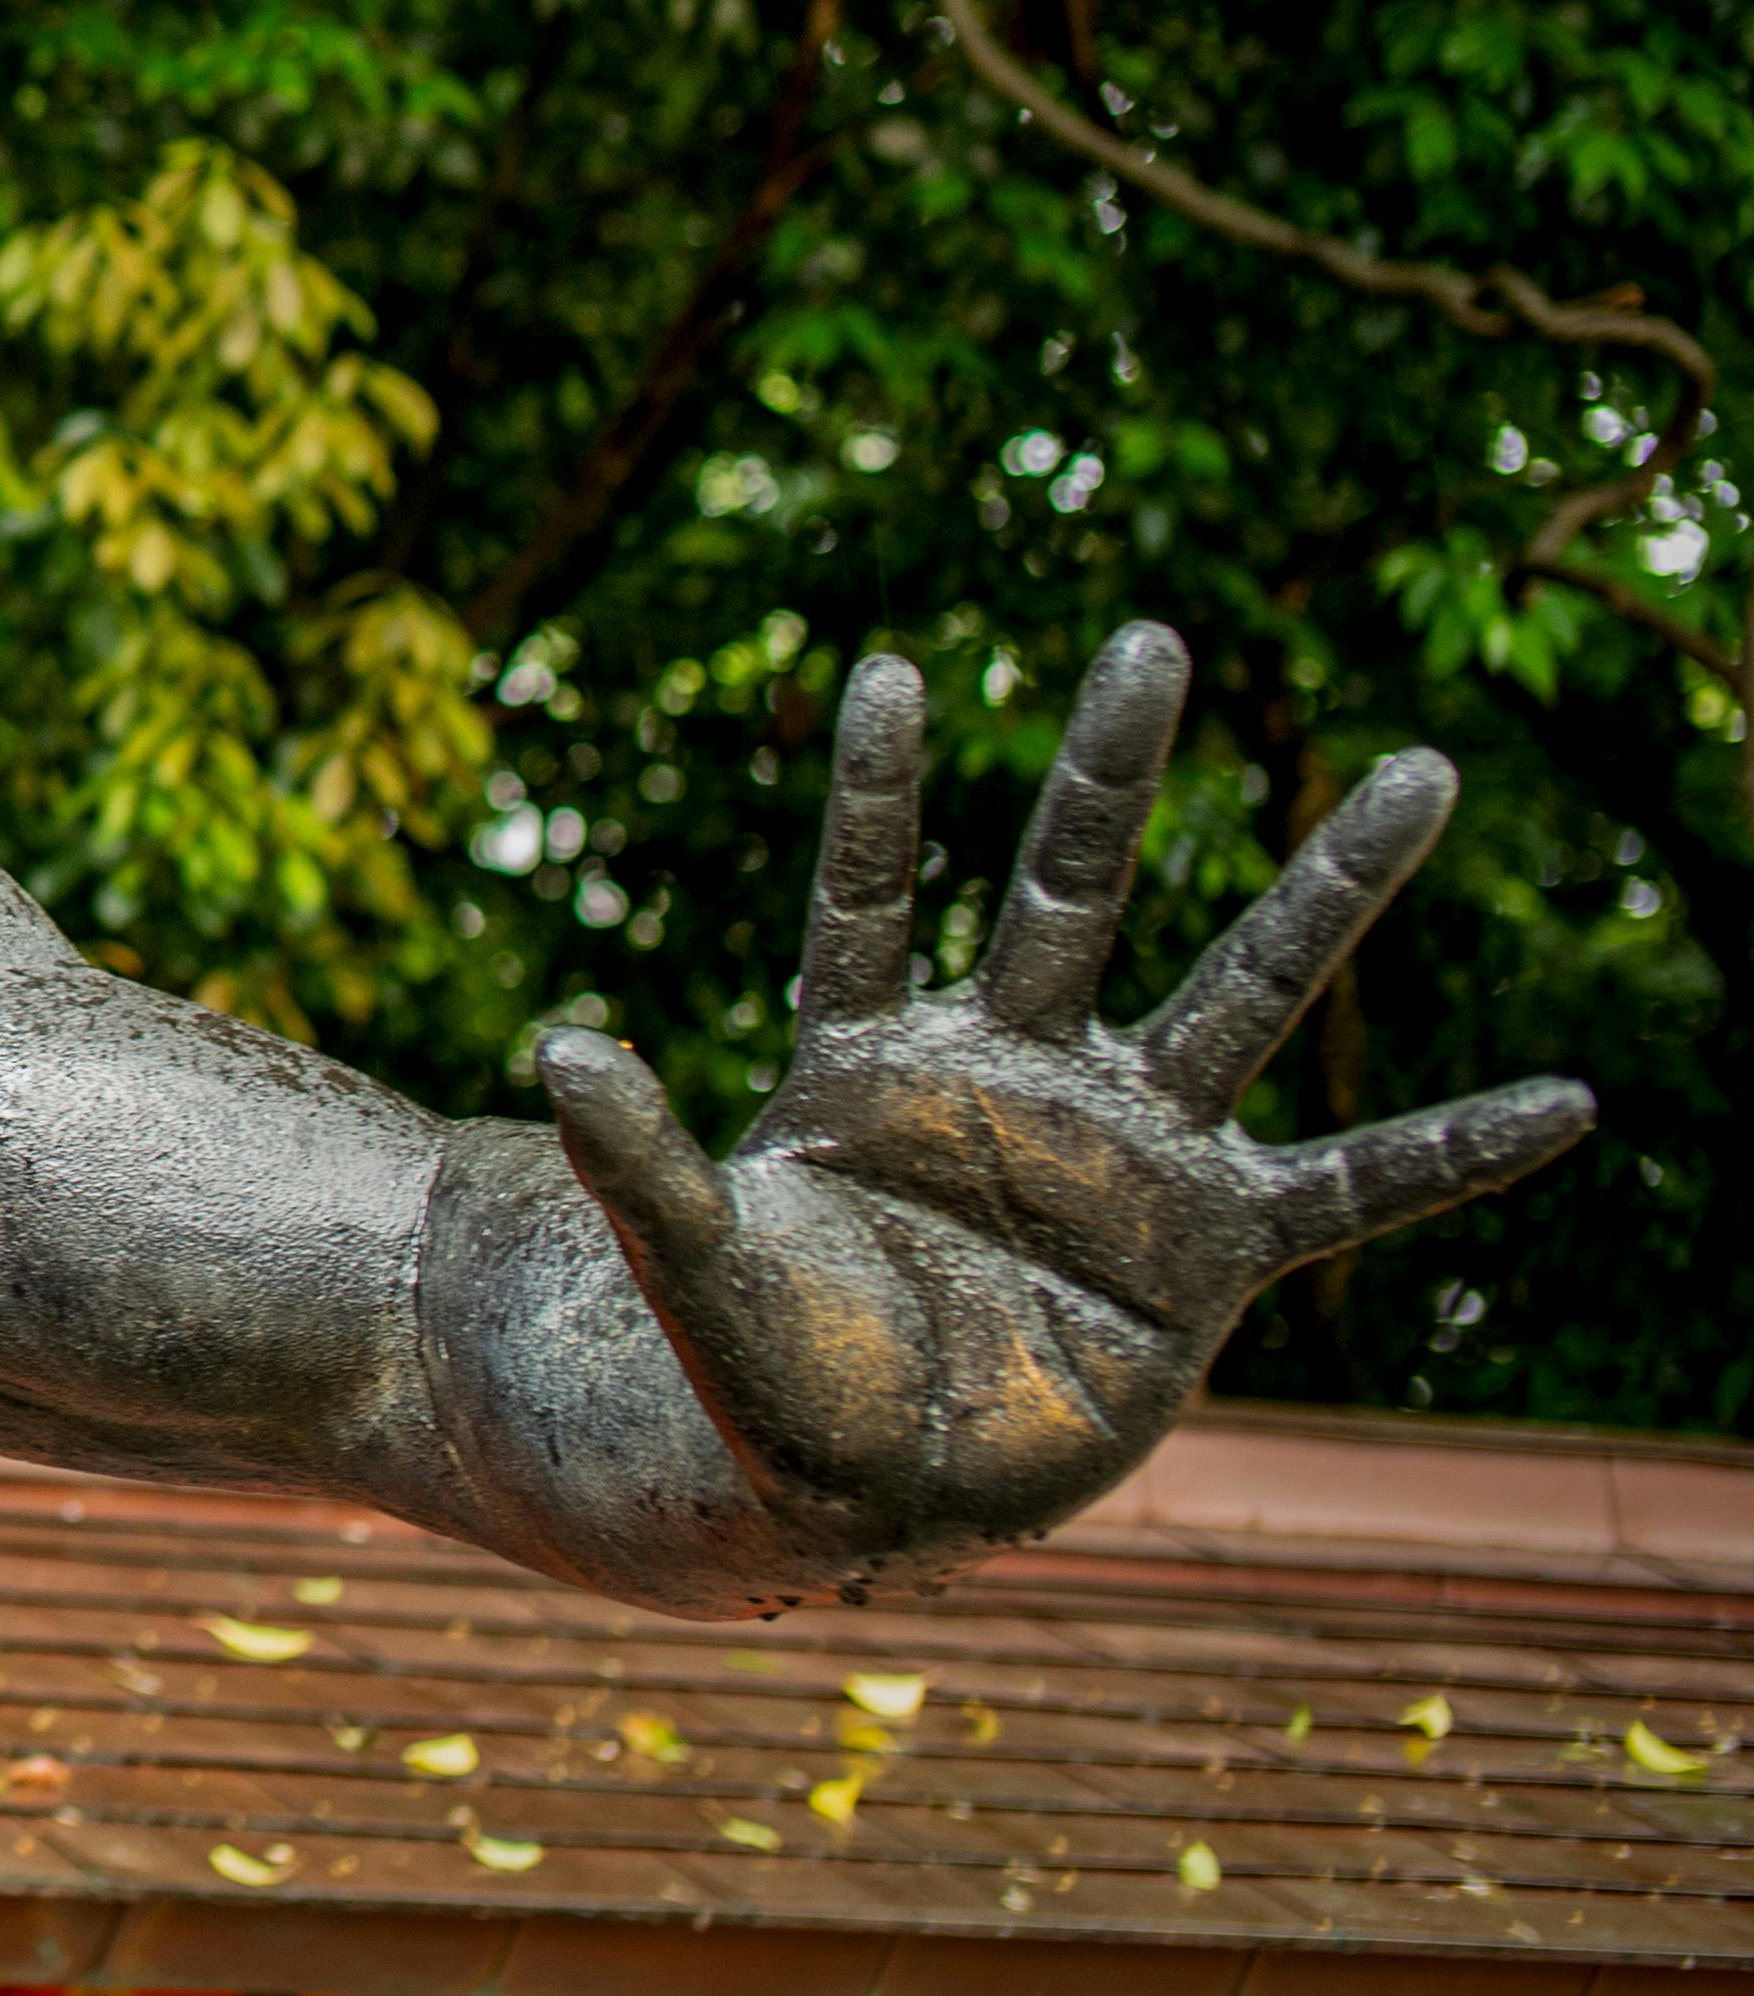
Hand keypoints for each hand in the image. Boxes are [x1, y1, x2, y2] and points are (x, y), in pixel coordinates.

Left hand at [537, 625, 1588, 1572]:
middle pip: (1071, 893)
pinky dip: (1456, 1151)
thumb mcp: (686, 1265)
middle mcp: (1004, 1081)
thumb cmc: (746, 1376)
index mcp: (870, 1068)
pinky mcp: (1199, 1257)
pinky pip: (1352, 1191)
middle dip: (1110, 770)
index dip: (880, 795)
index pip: (868, 899)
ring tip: (1420, 763)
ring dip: (1324, 884)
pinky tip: (1573, 1100)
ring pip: (1234, 991)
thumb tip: (556, 1044)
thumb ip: (641, 1163)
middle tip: (1151, 633)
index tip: (895, 667)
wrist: (837, 1497)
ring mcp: (1112, 1157)